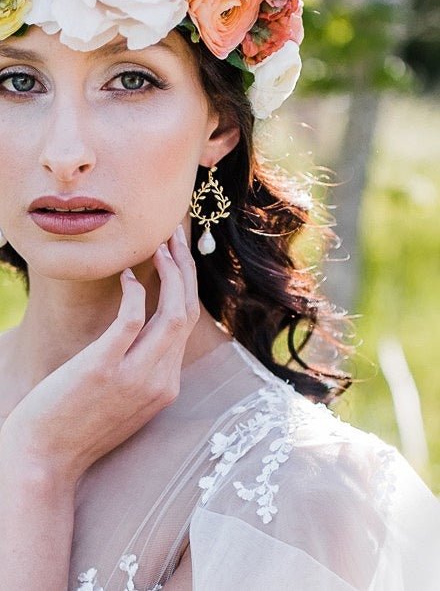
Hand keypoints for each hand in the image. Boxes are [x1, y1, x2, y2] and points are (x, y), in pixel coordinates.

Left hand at [0, 226, 199, 485]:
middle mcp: (160, 380)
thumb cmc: (77, 425)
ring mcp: (135, 376)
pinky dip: (135, 291)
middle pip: (187, 312)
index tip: (178, 257)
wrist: (44, 461)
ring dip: (171, 272)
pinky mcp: (103, 368)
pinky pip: (132, 319)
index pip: (188, 324)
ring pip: (172, 313)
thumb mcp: (123, 400)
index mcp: (166, 386)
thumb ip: (141, 367)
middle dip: (186, 269)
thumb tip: (141, 325)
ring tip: (158, 244)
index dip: (188, 285)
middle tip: (174, 237)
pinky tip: (126, 275)